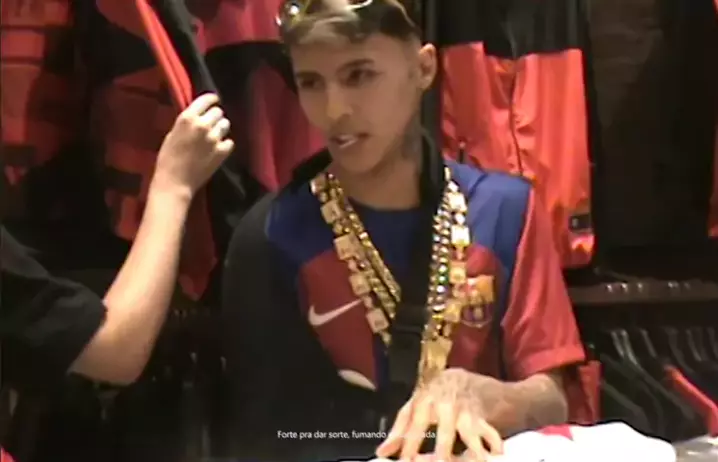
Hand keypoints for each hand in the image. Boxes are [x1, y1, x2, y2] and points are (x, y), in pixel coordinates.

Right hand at [152, 93, 233, 196]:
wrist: (174, 182)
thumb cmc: (168, 158)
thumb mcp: (173, 133)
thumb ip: (187, 122)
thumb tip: (198, 115)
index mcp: (187, 118)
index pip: (207, 99)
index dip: (212, 99)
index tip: (214, 101)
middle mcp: (203, 125)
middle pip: (218, 112)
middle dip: (215, 116)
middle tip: (210, 124)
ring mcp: (214, 138)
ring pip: (226, 124)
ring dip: (221, 129)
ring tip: (214, 136)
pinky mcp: (222, 152)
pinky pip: (230, 142)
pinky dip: (225, 144)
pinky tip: (218, 149)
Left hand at [376, 369, 503, 461]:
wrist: (462, 377)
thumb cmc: (434, 394)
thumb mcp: (414, 405)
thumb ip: (399, 429)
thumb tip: (383, 451)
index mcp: (426, 399)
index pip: (416, 423)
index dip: (410, 443)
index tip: (406, 460)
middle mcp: (447, 404)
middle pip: (446, 431)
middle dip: (443, 450)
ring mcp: (466, 411)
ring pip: (470, 432)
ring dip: (473, 450)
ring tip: (477, 460)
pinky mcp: (481, 417)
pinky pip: (490, 432)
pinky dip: (494, 444)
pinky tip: (495, 454)